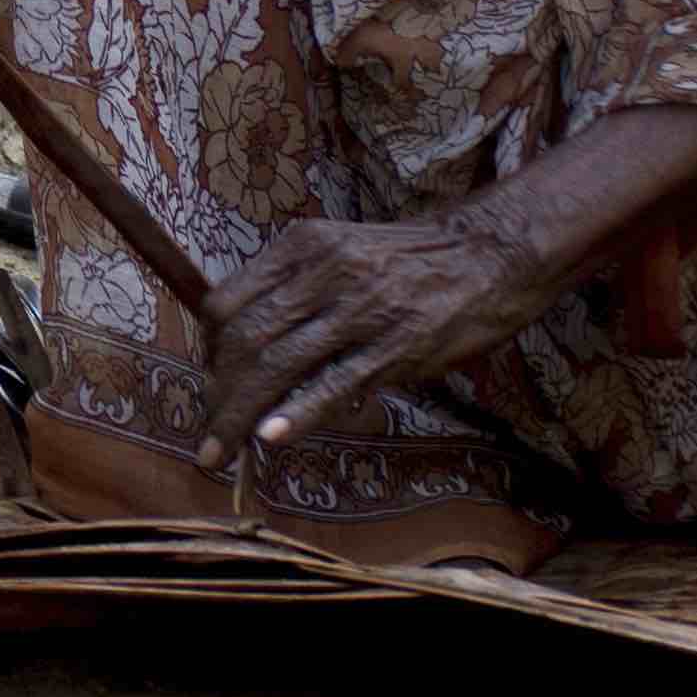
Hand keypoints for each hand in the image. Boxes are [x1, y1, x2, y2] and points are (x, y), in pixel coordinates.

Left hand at [199, 209, 560, 458]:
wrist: (488, 253)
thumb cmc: (408, 260)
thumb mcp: (340, 251)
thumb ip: (294, 288)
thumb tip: (245, 344)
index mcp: (304, 246)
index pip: (227, 303)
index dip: (208, 351)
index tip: (210, 383)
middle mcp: (326, 272)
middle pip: (245, 340)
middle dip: (217, 395)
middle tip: (208, 434)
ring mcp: (362, 310)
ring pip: (279, 365)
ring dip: (241, 415)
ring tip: (222, 450)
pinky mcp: (397, 346)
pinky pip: (334, 385)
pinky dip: (297, 414)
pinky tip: (272, 438)